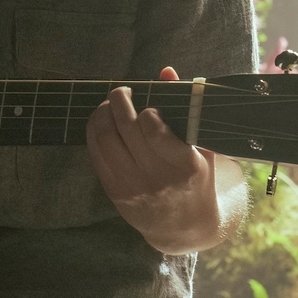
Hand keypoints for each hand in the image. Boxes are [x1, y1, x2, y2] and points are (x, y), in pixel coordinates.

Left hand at [85, 66, 221, 254]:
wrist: (184, 226)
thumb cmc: (196, 178)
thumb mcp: (202, 147)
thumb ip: (185, 107)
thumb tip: (165, 71)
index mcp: (185, 165)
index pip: (154, 130)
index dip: (147, 111)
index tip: (150, 108)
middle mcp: (157, 178)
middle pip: (124, 129)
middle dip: (119, 101)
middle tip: (122, 91)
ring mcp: (133, 186)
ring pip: (105, 139)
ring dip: (102, 114)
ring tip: (110, 105)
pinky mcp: (115, 192)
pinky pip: (96, 154)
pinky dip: (94, 132)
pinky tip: (102, 122)